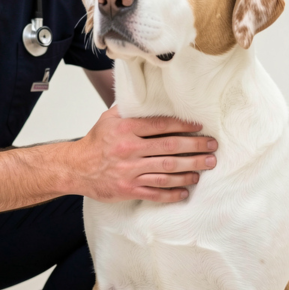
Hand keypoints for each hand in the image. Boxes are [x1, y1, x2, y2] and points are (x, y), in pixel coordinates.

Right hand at [73, 105, 217, 202]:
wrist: (76, 168)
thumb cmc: (95, 141)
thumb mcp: (108, 118)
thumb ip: (130, 109)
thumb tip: (149, 96)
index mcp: (126, 129)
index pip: (161, 125)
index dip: (183, 126)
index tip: (199, 127)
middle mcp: (129, 150)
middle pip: (170, 149)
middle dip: (195, 147)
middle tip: (212, 147)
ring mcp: (129, 171)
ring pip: (167, 171)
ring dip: (190, 170)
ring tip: (206, 166)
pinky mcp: (128, 189)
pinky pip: (155, 192)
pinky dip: (172, 193)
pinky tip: (185, 191)